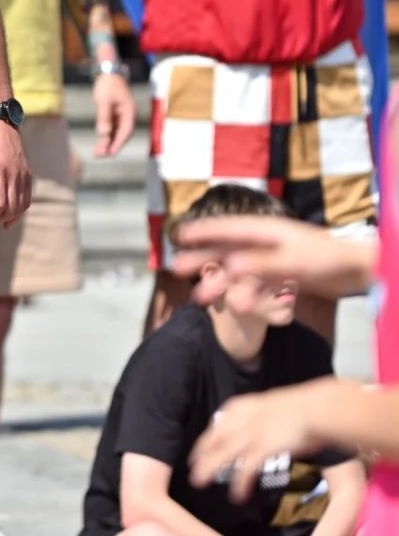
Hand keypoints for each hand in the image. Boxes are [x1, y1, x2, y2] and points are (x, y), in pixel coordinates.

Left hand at [92, 72, 135, 157]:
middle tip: (100, 155)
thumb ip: (104, 117)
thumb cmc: (107, 84)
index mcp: (129, 111)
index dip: (119, 143)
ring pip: (116, 133)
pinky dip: (106, 136)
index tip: (111, 153)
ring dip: (108, 143)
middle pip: (121, 134)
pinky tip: (99, 144)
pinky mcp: (115, 115)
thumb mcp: (104, 100)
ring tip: (97, 153)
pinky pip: (112, 129)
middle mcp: (128, 115)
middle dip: (111, 146)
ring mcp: (122, 116)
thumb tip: (103, 133)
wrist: (108, 73)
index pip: (126, 131)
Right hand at [172, 215, 376, 295]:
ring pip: (240, 271)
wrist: (356, 271)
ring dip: (222, 283)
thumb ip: (260, 264)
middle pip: (229, 250)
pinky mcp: (285, 274)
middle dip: (203, 260)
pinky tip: (235, 306)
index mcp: (267, 230)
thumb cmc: (328, 259)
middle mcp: (268, 242)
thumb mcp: (292, 261)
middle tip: (178, 269)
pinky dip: (244, 293)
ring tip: (201, 298)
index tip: (180, 234)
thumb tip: (229, 265)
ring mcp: (276, 258)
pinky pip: (257, 283)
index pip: (228, 229)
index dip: (203, 232)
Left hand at [189, 389, 326, 498]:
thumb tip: (266, 432)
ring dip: (209, 469)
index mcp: (245, 406)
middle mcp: (243, 419)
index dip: (207, 439)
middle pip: (214, 440)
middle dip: (202, 456)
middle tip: (194, 470)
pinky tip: (237, 496)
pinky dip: (239, 484)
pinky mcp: (264, 448)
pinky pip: (245, 469)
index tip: (200, 451)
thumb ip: (265, 419)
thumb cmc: (308, 408)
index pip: (218, 424)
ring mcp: (252, 433)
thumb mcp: (276, 408)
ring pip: (222, 454)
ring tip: (200, 483)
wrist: (320, 407)